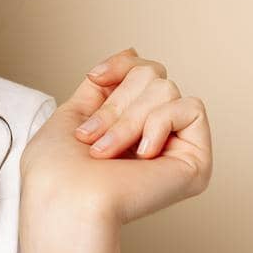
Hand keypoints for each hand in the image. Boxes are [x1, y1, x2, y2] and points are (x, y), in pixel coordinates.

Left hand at [20, 46, 213, 230]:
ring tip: (110, 152)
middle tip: (95, 138)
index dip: (120, 66)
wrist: (65, 200)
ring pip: (167, 88)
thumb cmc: (56, 170)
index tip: (94, 77)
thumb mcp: (73, 114)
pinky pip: (191, 107)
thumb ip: (103, 88)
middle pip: (153, 74)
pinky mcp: (196, 159)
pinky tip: (144, 156)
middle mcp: (154, 133)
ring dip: (129, 118)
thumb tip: (133, 52)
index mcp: (127, 125)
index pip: (142, 70)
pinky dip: (158, 124)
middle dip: (116, 102)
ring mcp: (175, 146)